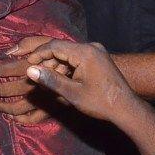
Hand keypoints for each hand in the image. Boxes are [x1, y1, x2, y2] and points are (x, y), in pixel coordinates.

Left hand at [0, 35, 64, 122]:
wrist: (91, 71)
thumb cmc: (67, 53)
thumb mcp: (49, 41)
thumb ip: (28, 44)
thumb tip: (7, 53)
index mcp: (32, 67)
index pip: (5, 70)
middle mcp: (35, 85)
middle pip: (8, 89)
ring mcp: (43, 100)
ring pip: (17, 108)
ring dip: (2, 107)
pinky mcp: (52, 110)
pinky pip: (33, 119)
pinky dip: (20, 120)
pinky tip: (12, 118)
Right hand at [23, 40, 141, 122]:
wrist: (127, 108)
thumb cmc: (99, 102)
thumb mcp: (72, 93)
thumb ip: (50, 80)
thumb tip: (29, 70)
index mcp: (85, 52)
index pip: (55, 46)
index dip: (39, 54)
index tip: (28, 65)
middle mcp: (91, 47)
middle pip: (62, 48)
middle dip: (47, 61)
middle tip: (37, 75)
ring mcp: (97, 51)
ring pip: (69, 53)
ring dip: (57, 65)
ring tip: (48, 80)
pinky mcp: (99, 58)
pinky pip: (78, 57)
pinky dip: (68, 66)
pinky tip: (62, 79)